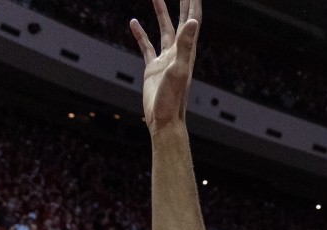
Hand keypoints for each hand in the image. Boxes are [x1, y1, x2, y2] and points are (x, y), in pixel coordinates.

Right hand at [131, 0, 200, 133]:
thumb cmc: (173, 99)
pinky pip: (146, 46)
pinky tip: (133, 22)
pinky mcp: (153, 68)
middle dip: (182, 2)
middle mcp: (178, 52)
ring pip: (163, 29)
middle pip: (181, 20)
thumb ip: (185, 45)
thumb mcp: (179, 69)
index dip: (193, 2)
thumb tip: (193, 21)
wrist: (164, 121)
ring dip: (160, 12)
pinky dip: (140, 34)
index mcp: (187, 50)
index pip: (192, 19)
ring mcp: (165, 59)